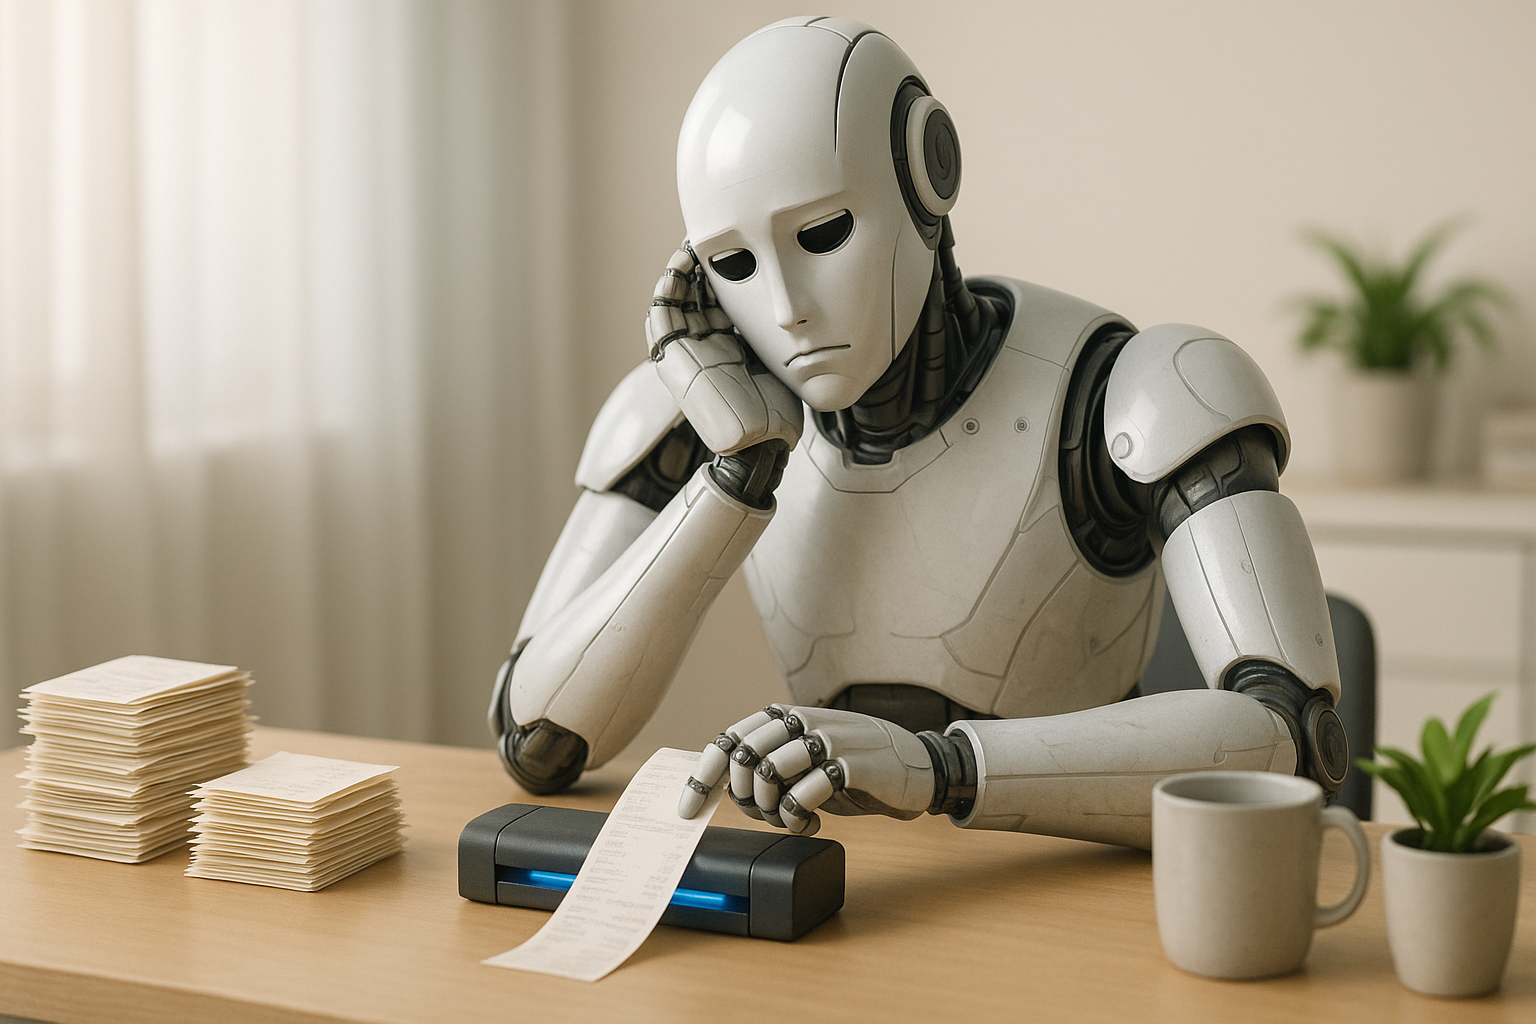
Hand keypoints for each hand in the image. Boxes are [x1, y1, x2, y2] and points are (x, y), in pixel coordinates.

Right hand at [646, 246, 802, 455]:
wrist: (757, 446)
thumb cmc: (775, 417)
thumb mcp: (782, 365)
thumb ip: (783, 342)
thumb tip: (807, 315)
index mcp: (730, 348)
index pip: (723, 300)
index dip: (728, 273)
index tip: (742, 245)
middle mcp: (705, 348)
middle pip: (698, 296)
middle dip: (704, 266)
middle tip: (714, 238)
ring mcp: (687, 354)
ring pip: (676, 301)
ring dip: (683, 272)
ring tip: (694, 244)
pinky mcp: (671, 360)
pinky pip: (660, 318)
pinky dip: (667, 289)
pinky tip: (680, 265)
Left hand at [677, 705, 935, 835]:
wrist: (919, 767)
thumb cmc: (856, 765)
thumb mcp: (808, 759)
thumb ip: (772, 764)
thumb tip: (728, 789)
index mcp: (786, 717)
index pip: (729, 738)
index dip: (701, 774)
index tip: (687, 808)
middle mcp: (802, 721)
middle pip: (744, 756)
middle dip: (744, 797)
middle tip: (765, 815)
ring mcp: (827, 739)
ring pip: (769, 773)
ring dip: (771, 809)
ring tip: (790, 820)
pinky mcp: (851, 765)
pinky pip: (804, 794)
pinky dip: (797, 818)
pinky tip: (810, 825)